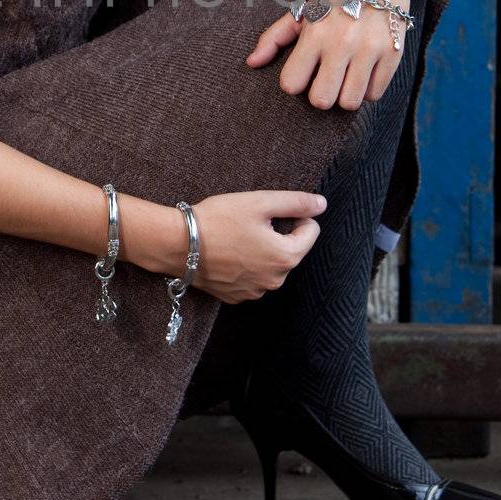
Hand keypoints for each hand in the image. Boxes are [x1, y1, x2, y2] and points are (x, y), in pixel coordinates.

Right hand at [190, 190, 326, 303]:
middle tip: (249, 223)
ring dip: (261, 251)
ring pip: (270, 265)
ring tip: (235, 238)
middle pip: (290, 250)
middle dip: (277, 235)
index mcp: (286, 257)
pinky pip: (252, 278)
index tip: (270, 211)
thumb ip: (296, 203)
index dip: (295, 216)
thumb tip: (321, 205)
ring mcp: (255, 292)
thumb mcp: (260, 202)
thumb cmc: (219, 219)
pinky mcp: (236, 297)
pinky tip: (227, 253)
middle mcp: (275, 280)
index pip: (311, 232)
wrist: (178, 244)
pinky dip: (245, 266)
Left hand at [244, 0, 414, 110]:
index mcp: (315, 33)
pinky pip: (374, 95)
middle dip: (319, 95)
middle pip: (322, 100)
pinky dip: (366, 90)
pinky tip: (362, 73)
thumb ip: (273, 37)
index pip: (291, 83)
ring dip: (343, 95)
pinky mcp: (393, 54)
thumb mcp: (302, 9)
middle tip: (324, 80)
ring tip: (344, 77)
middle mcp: (342, 43)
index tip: (302, 72)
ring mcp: (370, 49)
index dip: (294, 82)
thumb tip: (251, 63)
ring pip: (350, 102)